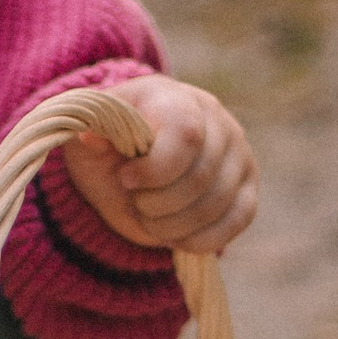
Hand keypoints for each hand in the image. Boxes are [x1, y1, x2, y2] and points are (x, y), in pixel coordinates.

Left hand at [60, 76, 256, 255]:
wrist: (133, 160)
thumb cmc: (111, 143)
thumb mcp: (91, 132)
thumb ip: (90, 129)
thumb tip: (89, 137)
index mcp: (179, 99)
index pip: (186, 136)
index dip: (154, 169)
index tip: (125, 179)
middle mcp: (219, 123)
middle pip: (199, 179)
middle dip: (156, 204)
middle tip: (133, 201)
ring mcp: (240, 157)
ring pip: (214, 206)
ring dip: (171, 225)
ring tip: (147, 217)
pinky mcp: (248, 190)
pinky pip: (234, 224)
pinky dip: (198, 239)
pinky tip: (172, 234)